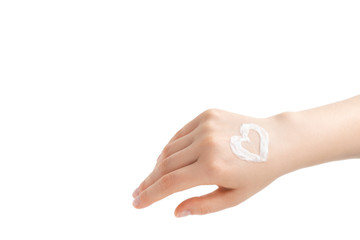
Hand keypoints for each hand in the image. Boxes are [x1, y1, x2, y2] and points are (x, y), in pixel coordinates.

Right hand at [132, 109, 291, 216]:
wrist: (277, 141)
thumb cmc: (258, 173)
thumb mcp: (234, 197)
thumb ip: (203, 206)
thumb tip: (176, 211)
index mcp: (213, 168)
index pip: (170, 183)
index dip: (150, 195)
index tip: (137, 203)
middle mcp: (206, 144)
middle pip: (165, 165)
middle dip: (149, 182)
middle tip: (137, 193)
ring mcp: (206, 126)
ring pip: (170, 149)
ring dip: (158, 165)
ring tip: (154, 178)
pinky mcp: (207, 115)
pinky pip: (180, 135)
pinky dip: (172, 148)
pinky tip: (169, 159)